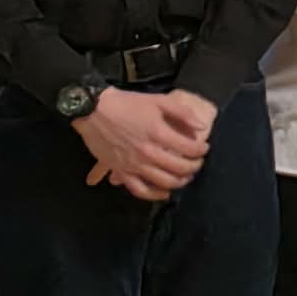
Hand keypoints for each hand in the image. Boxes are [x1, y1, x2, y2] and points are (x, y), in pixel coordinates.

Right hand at [76, 87, 209, 202]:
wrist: (93, 110)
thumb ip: (183, 113)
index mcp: (159, 133)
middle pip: (180, 168)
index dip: (201, 150)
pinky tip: (164, 193)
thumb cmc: (128, 104)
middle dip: (195, 166)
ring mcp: (134, 164)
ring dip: (180, 181)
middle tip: (197, 162)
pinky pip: (139, 190)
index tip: (204, 148)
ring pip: (164, 182)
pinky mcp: (120, 171)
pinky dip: (154, 195)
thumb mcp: (159, 100)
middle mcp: (148, 152)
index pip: (190, 149)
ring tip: (186, 176)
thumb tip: (201, 127)